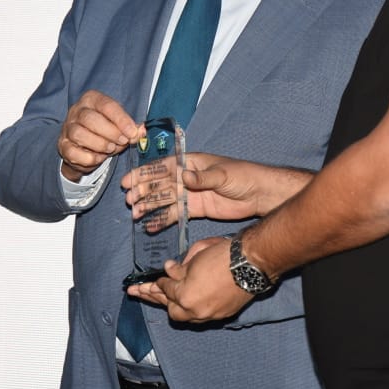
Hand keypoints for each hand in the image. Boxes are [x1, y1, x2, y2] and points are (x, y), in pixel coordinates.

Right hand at [57, 90, 140, 181]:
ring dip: (99, 144)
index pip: (106, 105)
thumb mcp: (119, 125)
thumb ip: (131, 128)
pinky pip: (73, 152)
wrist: (84, 146)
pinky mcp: (63, 145)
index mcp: (91, 99)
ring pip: (79, 134)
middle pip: (90, 119)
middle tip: (122, 142)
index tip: (132, 132)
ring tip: (111, 149)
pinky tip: (98, 158)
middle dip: (110, 132)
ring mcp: (67, 128)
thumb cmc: (104, 130)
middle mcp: (76, 111)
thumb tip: (142, 131)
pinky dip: (89, 158)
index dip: (121, 119)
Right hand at [122, 154, 305, 222]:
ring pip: (164, 200)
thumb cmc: (243, 176)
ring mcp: (190, 194)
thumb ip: (203, 177)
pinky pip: (175, 214)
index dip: (145, 173)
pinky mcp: (195, 209)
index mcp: (191, 163)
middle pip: (160, 184)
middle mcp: (187, 177)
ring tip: (135, 214)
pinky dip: (162, 219)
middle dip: (143, 191)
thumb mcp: (223, 174)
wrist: (259, 195)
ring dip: (149, 206)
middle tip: (129, 200)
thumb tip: (183, 175)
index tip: (129, 181)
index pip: (163, 167)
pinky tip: (150, 225)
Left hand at [126, 236, 253, 321]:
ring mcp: (209, 316)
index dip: (159, 281)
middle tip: (141, 292)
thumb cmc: (223, 254)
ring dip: (173, 307)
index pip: (166, 289)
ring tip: (158, 300)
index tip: (156, 277)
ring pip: (185, 317)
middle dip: (158, 299)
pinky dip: (191, 309)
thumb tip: (169, 269)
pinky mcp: (221, 315)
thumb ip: (180, 267)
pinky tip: (186, 303)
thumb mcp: (196, 255)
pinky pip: (200, 316)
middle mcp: (195, 311)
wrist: (252, 263)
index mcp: (185, 295)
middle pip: (171, 309)